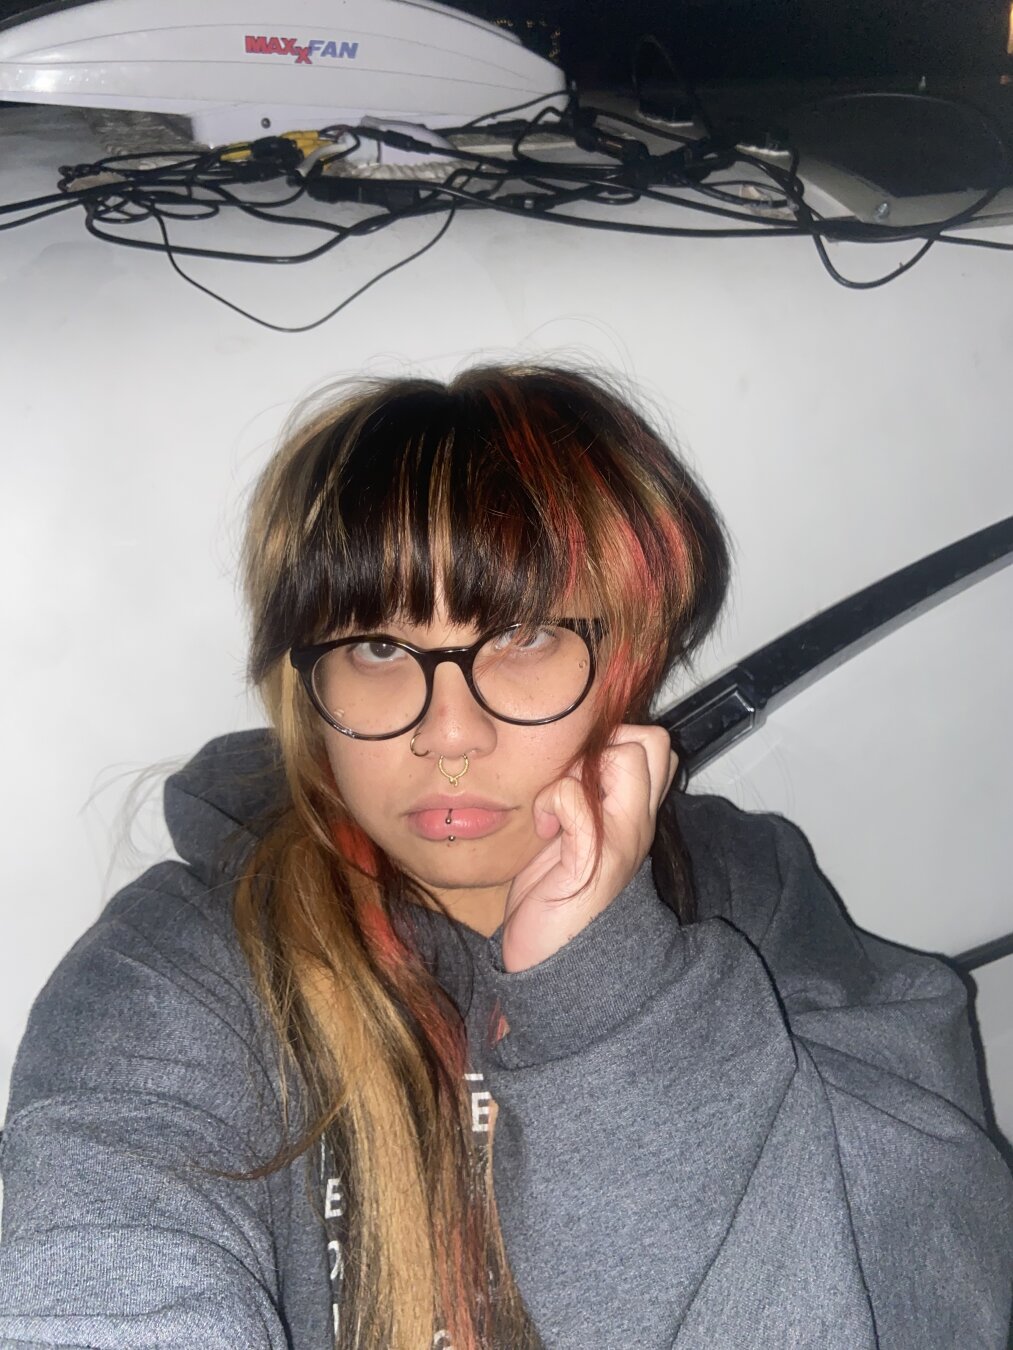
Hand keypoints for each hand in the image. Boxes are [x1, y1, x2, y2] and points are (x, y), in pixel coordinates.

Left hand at [500, 725, 677, 972]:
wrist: (553, 963)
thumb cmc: (555, 897)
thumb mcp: (574, 833)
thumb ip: (583, 796)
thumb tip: (568, 757)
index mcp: (636, 814)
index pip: (656, 747)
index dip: (616, 740)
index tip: (578, 772)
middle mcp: (640, 822)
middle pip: (654, 741)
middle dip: (607, 742)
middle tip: (574, 780)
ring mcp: (624, 837)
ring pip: (627, 755)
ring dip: (579, 768)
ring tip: (558, 805)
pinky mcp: (596, 856)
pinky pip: (574, 795)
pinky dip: (550, 802)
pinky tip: (544, 828)